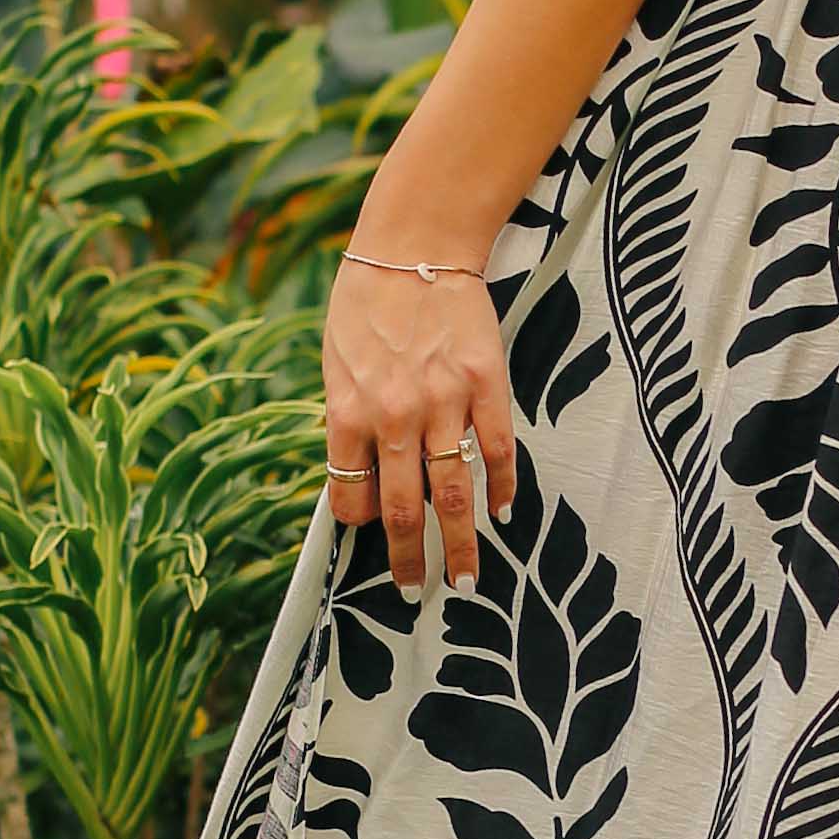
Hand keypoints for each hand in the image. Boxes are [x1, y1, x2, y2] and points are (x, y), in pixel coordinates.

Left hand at [324, 251, 517, 594]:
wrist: (414, 245)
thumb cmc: (365, 302)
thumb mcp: (334, 363)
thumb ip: (346, 420)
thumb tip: (359, 473)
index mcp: (348, 412)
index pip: (351, 494)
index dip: (361, 521)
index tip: (373, 533)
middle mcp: (395, 416)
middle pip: (404, 509)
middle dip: (409, 560)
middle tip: (414, 593)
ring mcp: (443, 402)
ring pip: (454, 493)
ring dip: (461, 545)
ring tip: (467, 580)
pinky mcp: (485, 384)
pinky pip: (496, 451)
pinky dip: (501, 488)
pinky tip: (504, 514)